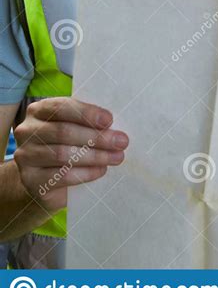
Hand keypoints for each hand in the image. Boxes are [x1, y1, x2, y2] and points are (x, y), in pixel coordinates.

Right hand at [13, 98, 128, 213]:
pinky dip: (85, 173)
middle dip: (97, 137)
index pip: (62, 107)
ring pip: (63, 155)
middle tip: (121, 142)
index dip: (87, 113)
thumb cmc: (66, 144)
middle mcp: (27, 131)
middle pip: (64, 132)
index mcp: (39, 110)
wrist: (47, 178)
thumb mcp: (75, 127)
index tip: (109, 120)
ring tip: (116, 157)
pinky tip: (101, 170)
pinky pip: (61, 176)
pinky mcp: (30, 180)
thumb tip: (113, 126)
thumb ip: (88, 122)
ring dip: (95, 156)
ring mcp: (25, 156)